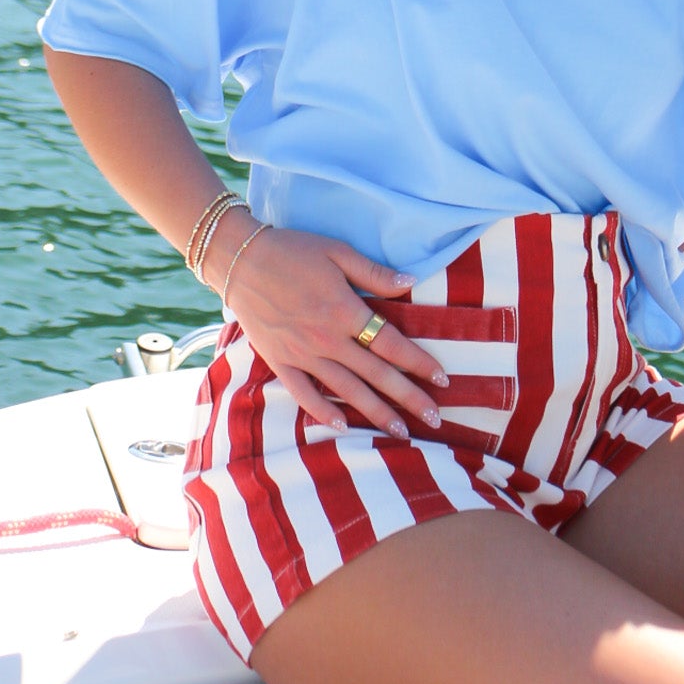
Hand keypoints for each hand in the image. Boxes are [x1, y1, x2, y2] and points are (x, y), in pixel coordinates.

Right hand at [204, 218, 447, 437]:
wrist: (241, 259)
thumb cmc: (292, 250)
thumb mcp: (337, 252)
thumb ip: (374, 273)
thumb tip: (411, 281)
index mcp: (345, 311)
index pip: (392, 344)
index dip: (420, 362)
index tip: (443, 380)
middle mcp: (328, 339)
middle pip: (377, 375)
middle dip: (408, 398)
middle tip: (435, 419)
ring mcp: (303, 354)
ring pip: (347, 390)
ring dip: (376, 413)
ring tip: (400, 432)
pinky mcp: (280, 362)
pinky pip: (304, 394)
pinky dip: (323, 412)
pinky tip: (343, 427)